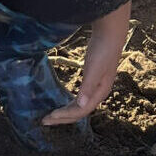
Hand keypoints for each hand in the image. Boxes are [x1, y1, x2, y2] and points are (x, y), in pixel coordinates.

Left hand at [42, 2, 130, 125]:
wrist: (110, 35)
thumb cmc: (102, 51)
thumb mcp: (94, 69)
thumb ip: (87, 87)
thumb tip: (82, 105)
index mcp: (100, 93)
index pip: (81, 111)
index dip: (66, 115)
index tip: (50, 116)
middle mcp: (98, 94)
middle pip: (79, 112)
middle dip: (62, 118)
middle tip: (44, 121)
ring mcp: (95, 88)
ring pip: (79, 106)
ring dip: (65, 112)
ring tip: (51, 115)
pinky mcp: (91, 81)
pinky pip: (79, 99)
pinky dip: (69, 104)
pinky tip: (62, 104)